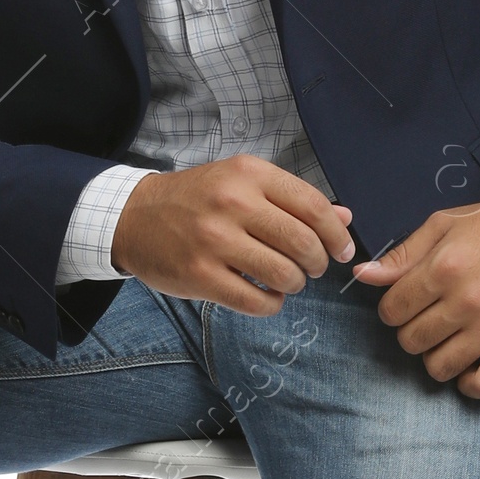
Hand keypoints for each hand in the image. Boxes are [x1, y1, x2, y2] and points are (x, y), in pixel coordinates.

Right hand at [112, 155, 356, 311]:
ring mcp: (214, 241)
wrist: (135, 217)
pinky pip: (256, 302)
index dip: (337, 234)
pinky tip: (266, 295)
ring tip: (286, 280)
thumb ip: (292, 199)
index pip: (313, 206)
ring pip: (284, 275)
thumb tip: (344, 219)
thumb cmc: (196, 199)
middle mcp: (232, 203)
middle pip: (303, 243)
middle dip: (318, 263)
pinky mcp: (200, 276)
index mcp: (248, 174)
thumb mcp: (242, 182)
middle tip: (312, 267)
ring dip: (295, 284)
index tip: (342, 250)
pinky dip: (271, 304)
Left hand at [352, 202, 479, 394]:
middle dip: (412, 331)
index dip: (394, 309)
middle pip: (411, 341)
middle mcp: (467, 302)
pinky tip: (470, 364)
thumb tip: (363, 275)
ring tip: (449, 339)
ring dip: (437, 356)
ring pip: (439, 367)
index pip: (392, 311)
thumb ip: (402, 255)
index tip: (408, 304)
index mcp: (444, 269)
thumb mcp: (443, 226)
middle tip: (430, 318)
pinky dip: (469, 383)